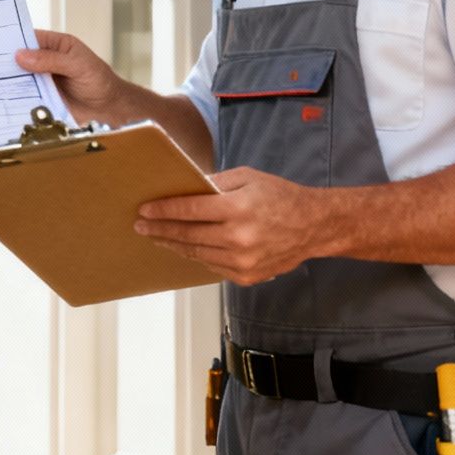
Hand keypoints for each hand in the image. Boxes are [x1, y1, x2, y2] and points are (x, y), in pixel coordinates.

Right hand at [15, 30, 127, 121]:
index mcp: (54, 45)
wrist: (109, 109)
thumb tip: (20, 55)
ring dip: (5, 82)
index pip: (28, 38)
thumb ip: (51, 60)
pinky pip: (24, 97)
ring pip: (18, 79)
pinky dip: (13, 99)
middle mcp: (44, 61)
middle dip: (4, 62)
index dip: (12, 40)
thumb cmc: (99, 80)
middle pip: (19, 59)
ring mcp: (41, 81)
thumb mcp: (78, 65)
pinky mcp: (40, 99)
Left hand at [135, 167, 327, 285]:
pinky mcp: (246, 276)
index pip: (189, 209)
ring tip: (158, 237)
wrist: (313, 227)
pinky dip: (198, 256)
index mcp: (237, 208)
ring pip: (197, 253)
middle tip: (141, 226)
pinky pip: (212, 266)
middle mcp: (238, 238)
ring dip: (174, 245)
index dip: (163, 210)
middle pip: (187, 234)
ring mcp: (242, 261)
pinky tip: (186, 248)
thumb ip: (216, 182)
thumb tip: (186, 188)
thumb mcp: (248, 178)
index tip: (145, 210)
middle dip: (160, 229)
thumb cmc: (281, 197)